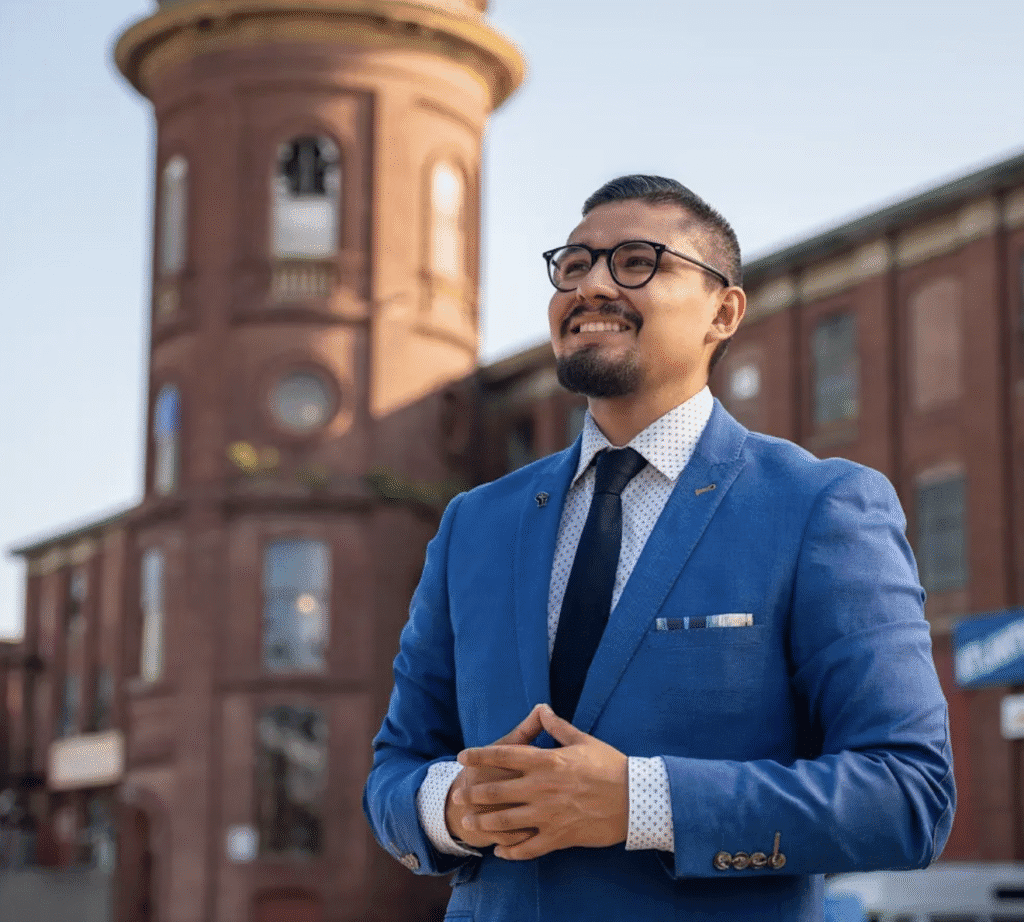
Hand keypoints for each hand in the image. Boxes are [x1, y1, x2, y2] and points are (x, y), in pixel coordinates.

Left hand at [456, 704, 627, 859]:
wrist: (635, 799)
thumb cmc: (610, 766)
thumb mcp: (583, 740)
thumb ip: (557, 727)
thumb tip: (542, 709)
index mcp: (547, 760)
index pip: (505, 755)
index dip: (480, 755)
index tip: (462, 756)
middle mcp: (542, 787)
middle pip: (498, 791)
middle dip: (474, 794)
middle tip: (458, 797)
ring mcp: (549, 814)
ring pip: (507, 822)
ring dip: (485, 823)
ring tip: (469, 824)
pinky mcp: (559, 836)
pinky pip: (528, 847)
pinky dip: (511, 851)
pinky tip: (500, 851)